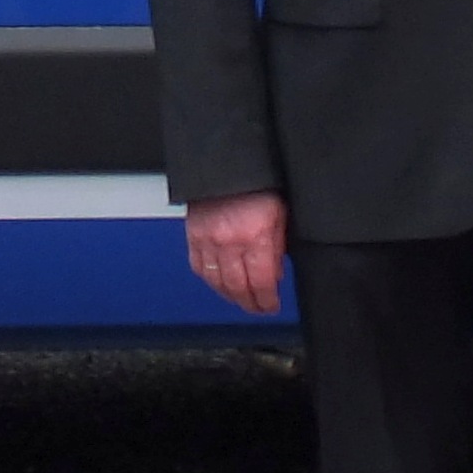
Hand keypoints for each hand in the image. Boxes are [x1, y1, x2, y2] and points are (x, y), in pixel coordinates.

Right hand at [185, 190, 288, 313]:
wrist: (228, 164)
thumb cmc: (256, 183)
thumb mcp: (280, 214)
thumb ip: (278, 246)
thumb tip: (275, 273)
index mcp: (256, 236)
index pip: (261, 283)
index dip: (267, 301)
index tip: (271, 306)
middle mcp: (230, 242)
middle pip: (238, 288)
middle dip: (250, 304)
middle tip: (258, 309)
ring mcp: (208, 240)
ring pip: (216, 282)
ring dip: (230, 296)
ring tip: (240, 300)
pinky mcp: (193, 235)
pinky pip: (199, 267)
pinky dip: (210, 280)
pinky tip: (219, 283)